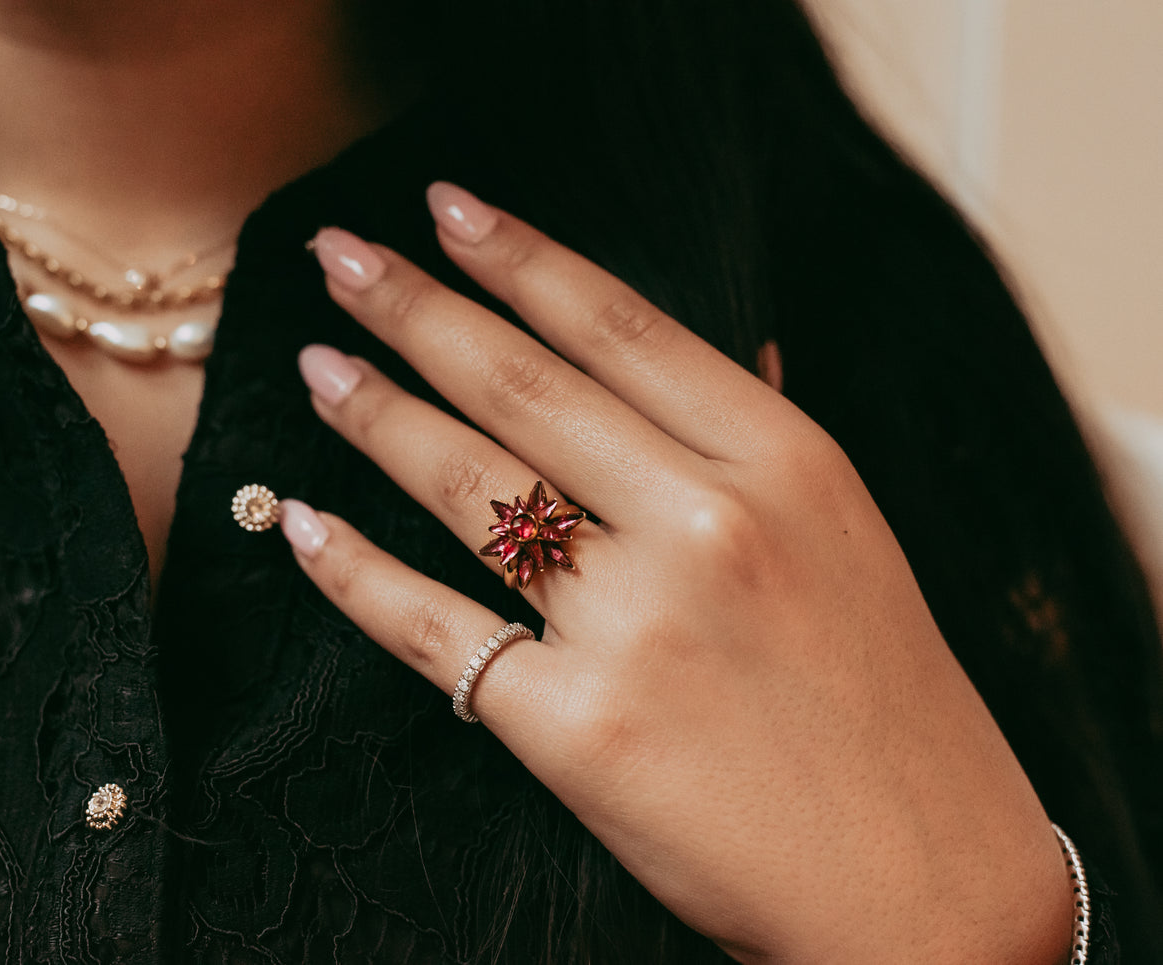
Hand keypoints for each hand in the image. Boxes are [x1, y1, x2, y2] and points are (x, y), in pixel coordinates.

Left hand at [280, 183, 1072, 963]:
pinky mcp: (576, 728)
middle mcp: (706, 524)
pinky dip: (358, 574)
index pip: (620, 324)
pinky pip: (435, 629)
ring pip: (468, 488)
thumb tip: (721, 350)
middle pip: (522, 387)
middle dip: (413, 308)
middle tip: (336, 257)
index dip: (518, 256)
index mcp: (783, 461)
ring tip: (315, 367)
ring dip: (375, 415)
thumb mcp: (849, 538)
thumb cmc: (885, 708)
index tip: (443, 208)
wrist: (920, 885)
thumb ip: (762, 442)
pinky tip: (307, 527)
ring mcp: (636, 626)